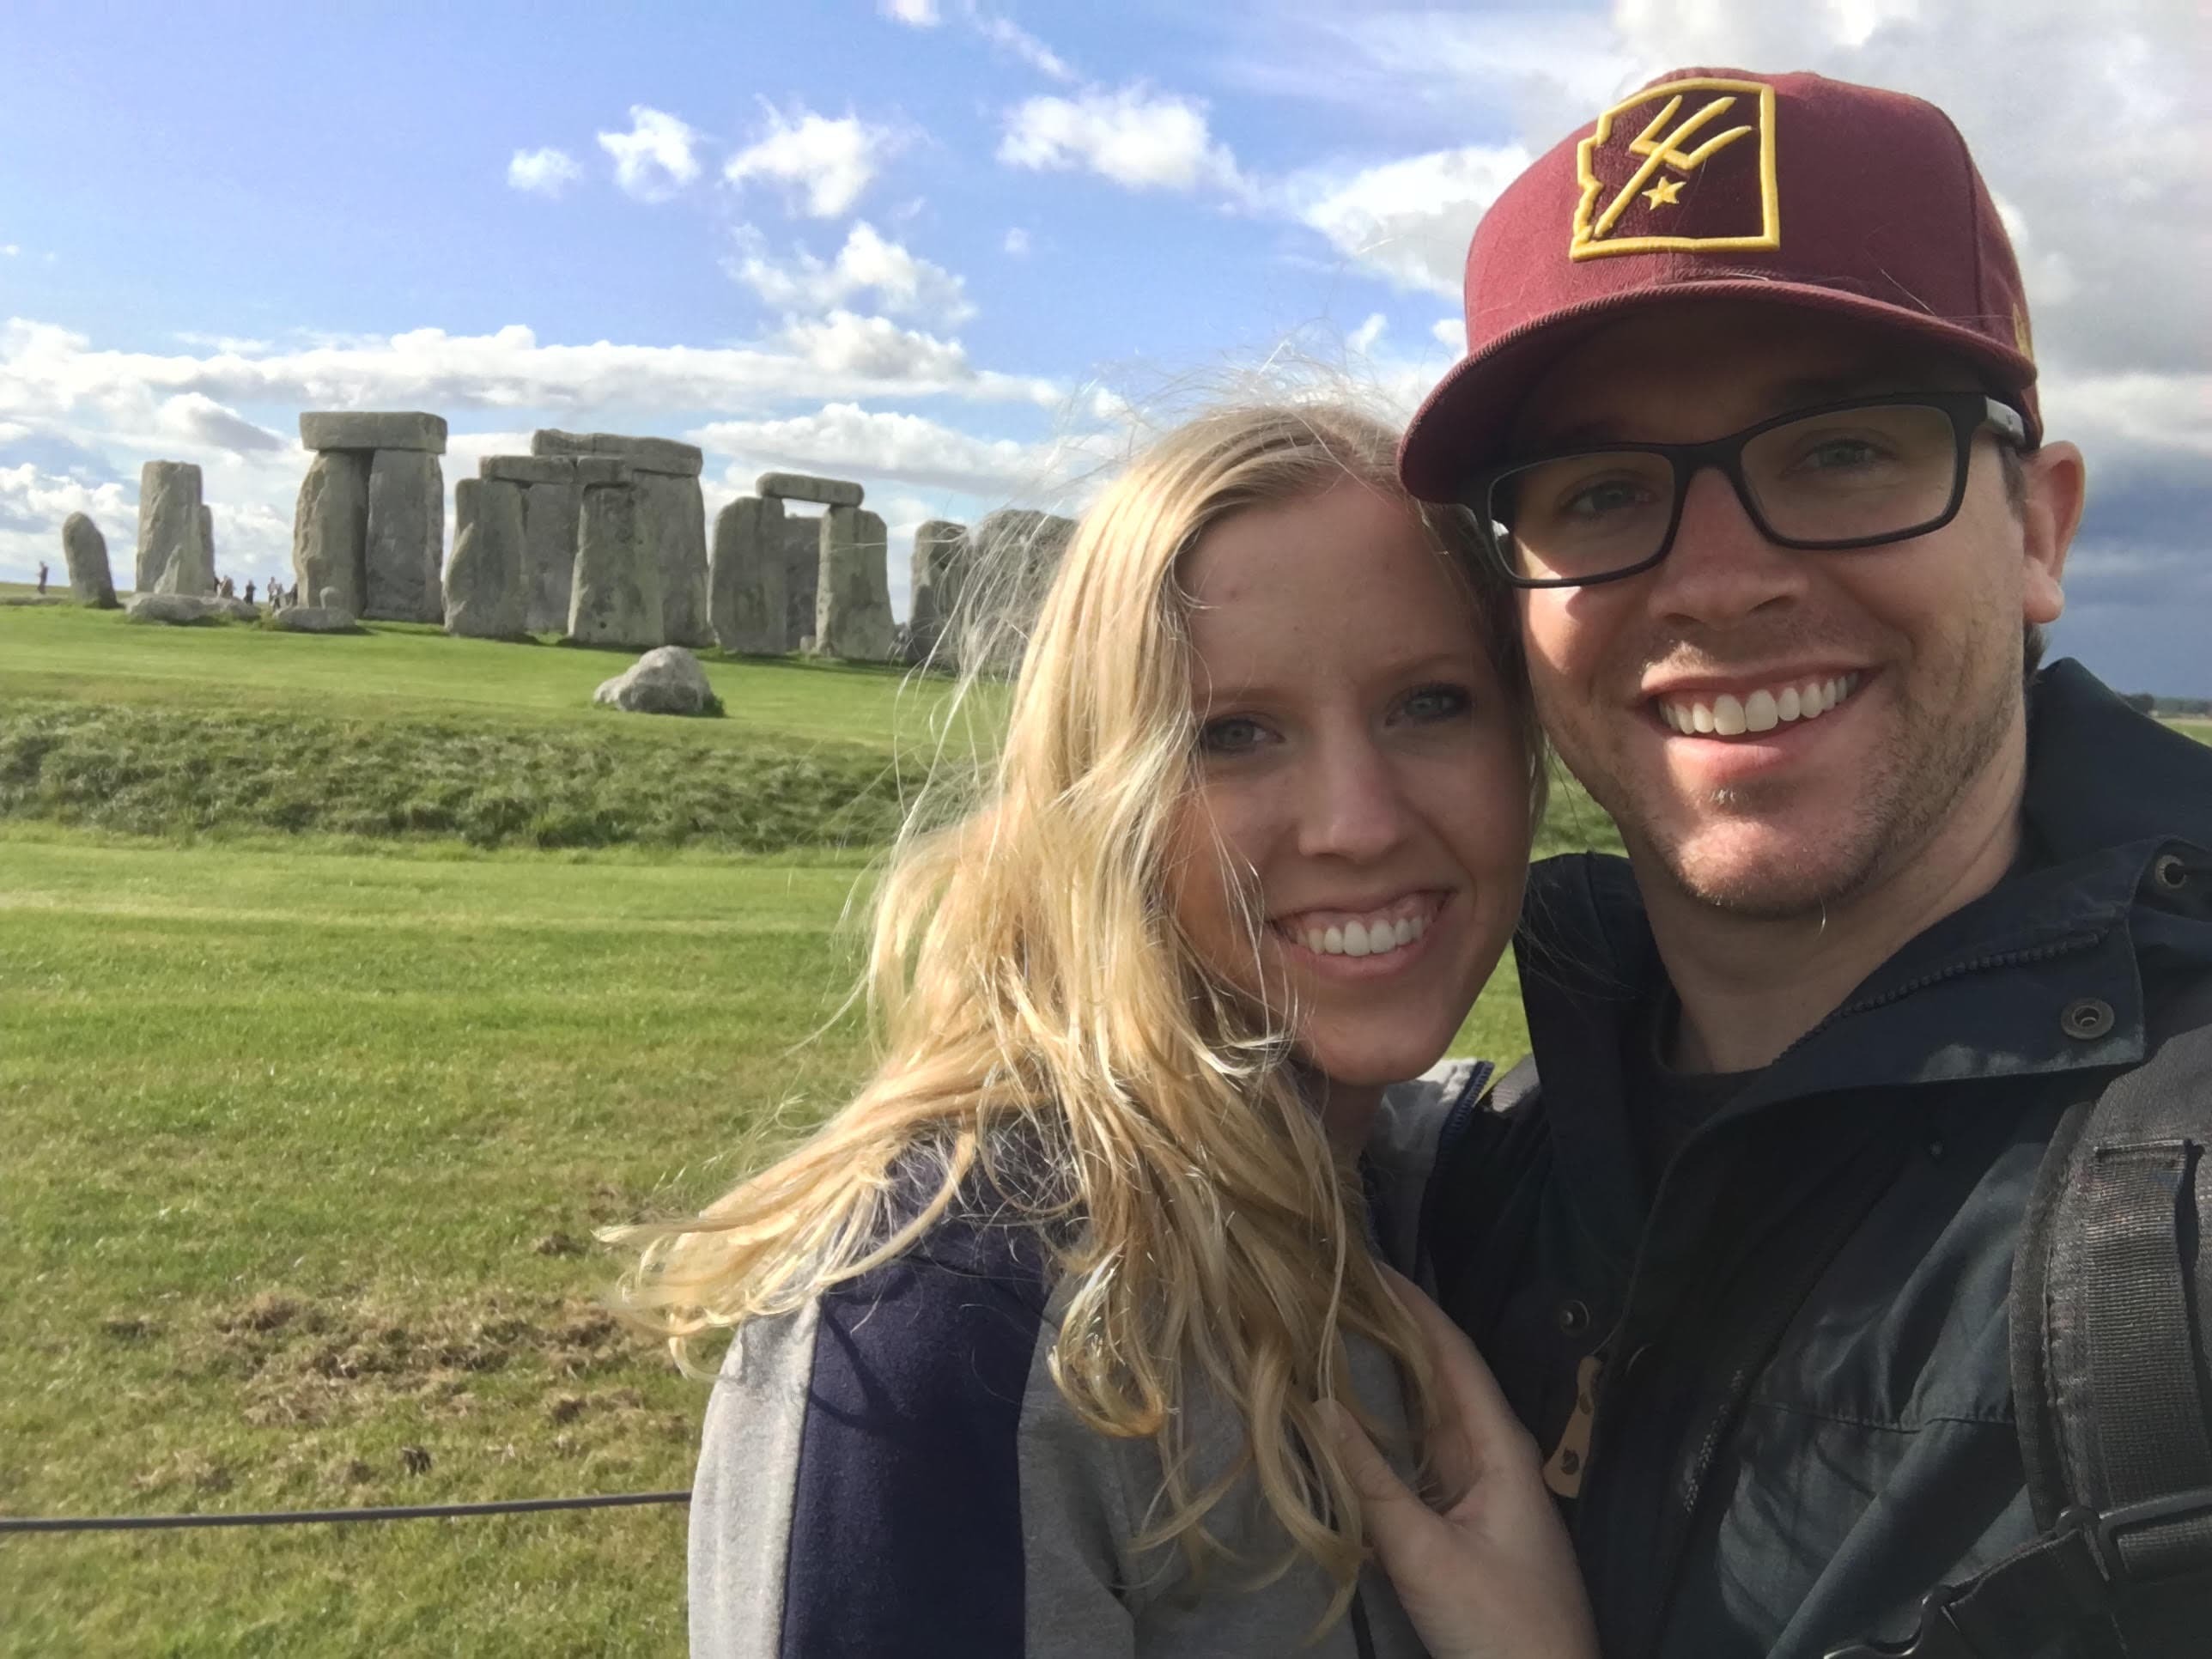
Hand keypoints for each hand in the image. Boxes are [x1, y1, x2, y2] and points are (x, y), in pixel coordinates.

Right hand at [1325, 1268, 1597, 1658]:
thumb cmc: (1500, 1625)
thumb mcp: (1426, 1554)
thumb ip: (1371, 1482)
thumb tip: (1319, 1402)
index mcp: (1501, 1447)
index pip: (1453, 1353)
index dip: (1413, 1304)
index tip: (1367, 1261)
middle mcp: (1491, 1457)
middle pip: (1435, 1380)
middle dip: (1387, 1334)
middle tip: (1328, 1294)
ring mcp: (1477, 1493)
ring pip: (1422, 1422)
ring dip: (1380, 1383)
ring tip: (1324, 1341)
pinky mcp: (1460, 1525)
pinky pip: (1415, 1464)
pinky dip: (1379, 1436)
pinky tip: (1342, 1423)